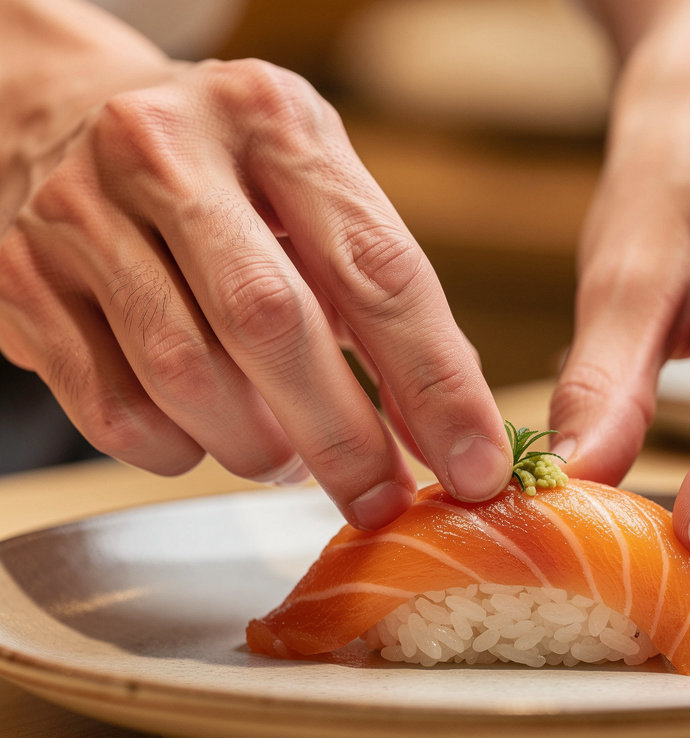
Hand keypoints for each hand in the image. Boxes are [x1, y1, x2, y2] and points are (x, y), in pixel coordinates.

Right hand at [0, 56, 510, 526]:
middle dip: (343, 437)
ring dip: (254, 446)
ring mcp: (81, 210)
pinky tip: (202, 436)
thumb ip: (379, 307)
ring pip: (186, 373)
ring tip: (284, 456)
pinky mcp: (22, 277)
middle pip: (272, 324)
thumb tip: (449, 432)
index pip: (378, 272)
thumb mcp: (313, 200)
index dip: (436, 385)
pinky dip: (174, 450)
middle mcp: (170, 150)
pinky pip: (112, 409)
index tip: (475, 468)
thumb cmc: (224, 179)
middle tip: (380, 500)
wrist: (61, 116)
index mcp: (274, 122)